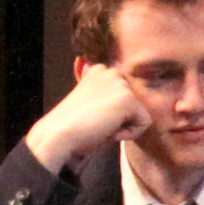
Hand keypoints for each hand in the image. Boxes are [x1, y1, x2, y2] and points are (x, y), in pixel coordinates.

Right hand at [24, 62, 149, 173]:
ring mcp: (120, 83)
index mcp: (99, 70)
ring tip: (101, 125)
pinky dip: (130, 134)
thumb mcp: (90, 103)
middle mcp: (110, 71)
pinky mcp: (128, 98)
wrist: (59, 134)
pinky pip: (144, 123)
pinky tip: (109, 131)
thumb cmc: (72, 125)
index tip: (91, 115)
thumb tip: (108, 83)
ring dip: (124, 126)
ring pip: (140, 113)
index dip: (112, 112)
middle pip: (134, 104)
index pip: (124, 95)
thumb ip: (104, 94)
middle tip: (97, 122)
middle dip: (121, 118)